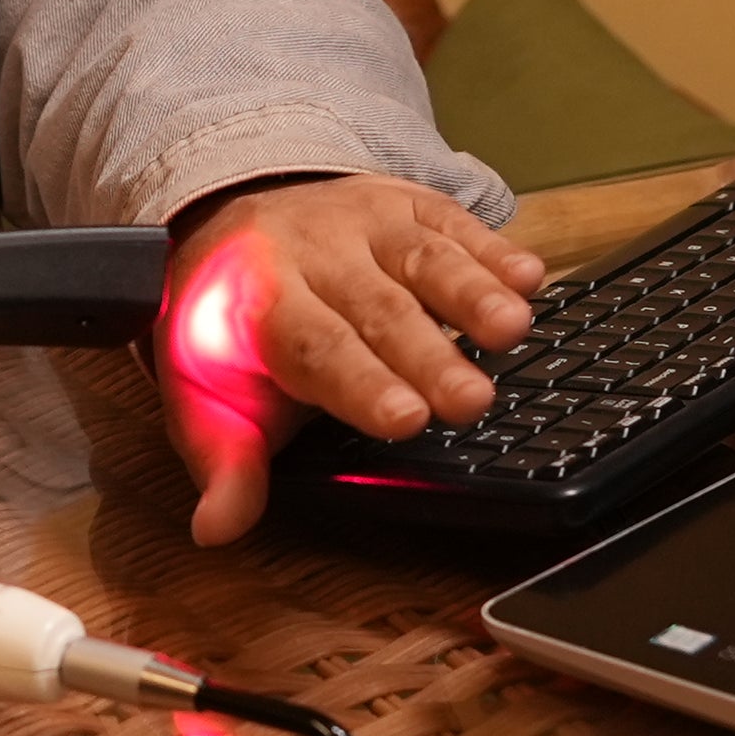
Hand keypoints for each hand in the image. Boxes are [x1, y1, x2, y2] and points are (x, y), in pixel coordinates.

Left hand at [157, 173, 544, 544]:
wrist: (226, 217)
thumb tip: (216, 529)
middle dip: (428, 355)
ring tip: (511, 329)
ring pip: (422, 258)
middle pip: (379, 309)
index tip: (404, 420)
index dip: (361, 383)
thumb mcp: (206, 391)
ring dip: (471, 292)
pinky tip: (529, 277)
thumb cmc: (227, 323)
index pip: (313, 347)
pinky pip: (451, 222)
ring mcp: (365, 224)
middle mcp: (315, 255)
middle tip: (470, 401)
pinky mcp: (407, 206)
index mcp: (259, 302)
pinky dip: (493, 248)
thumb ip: (222, 458)